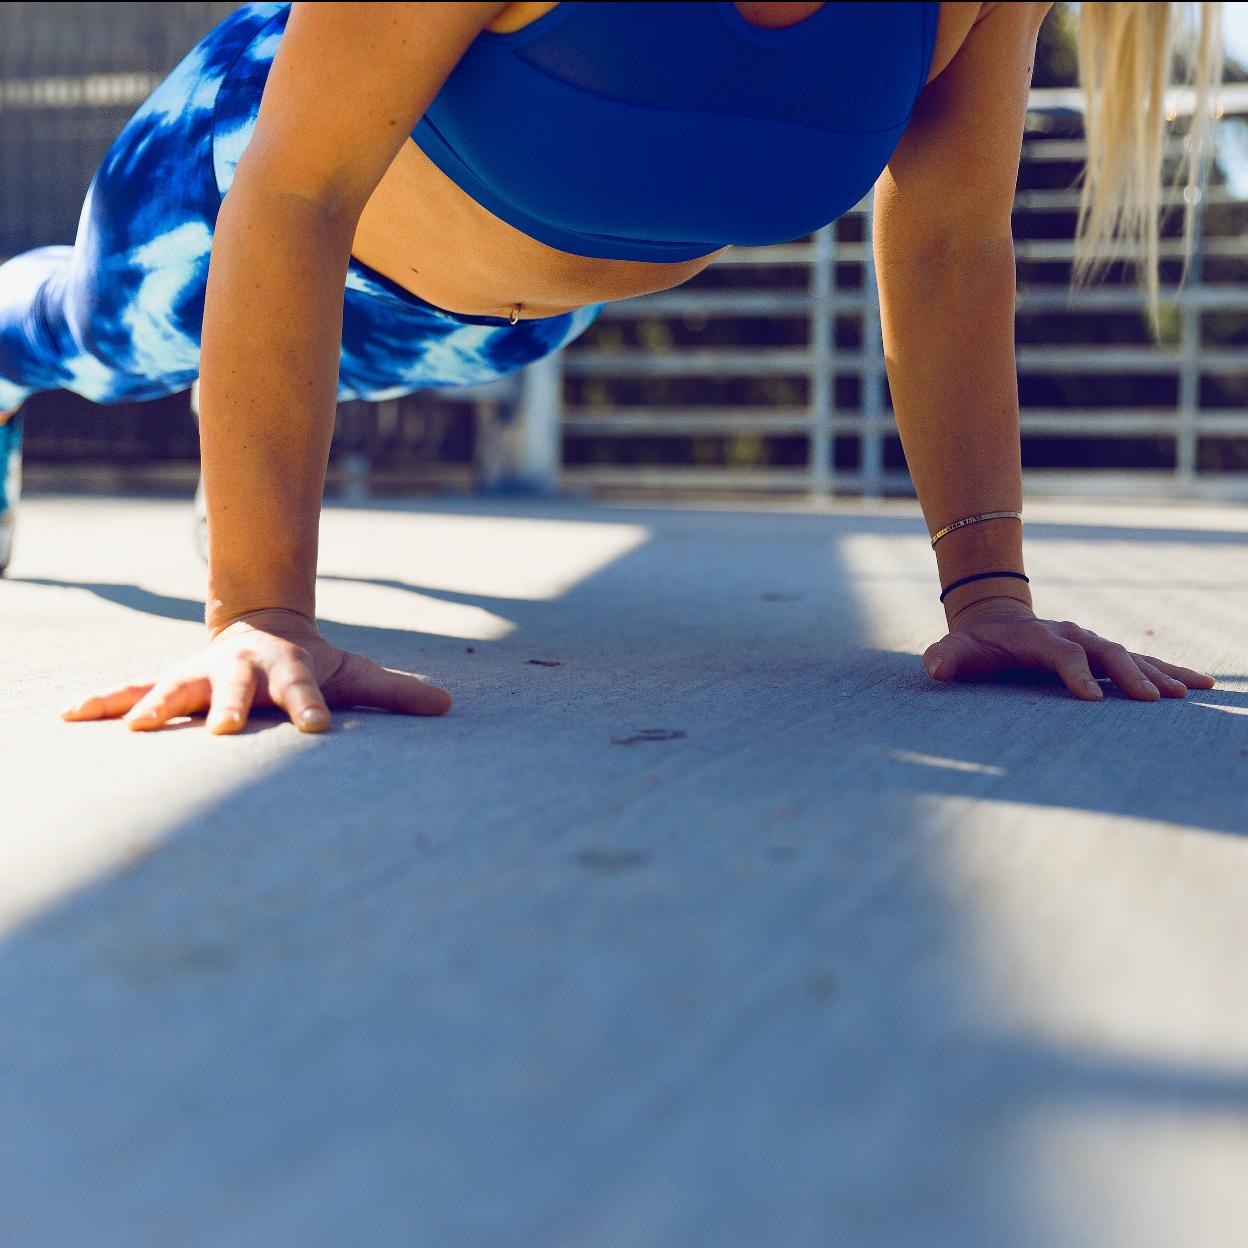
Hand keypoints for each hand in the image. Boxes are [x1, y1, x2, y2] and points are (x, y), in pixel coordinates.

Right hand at [61, 607, 451, 732]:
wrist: (262, 625)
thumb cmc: (310, 663)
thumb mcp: (353, 673)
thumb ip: (395, 693)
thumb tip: (448, 707)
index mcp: (288, 671)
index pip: (305, 692)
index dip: (310, 707)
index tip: (315, 730)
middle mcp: (240, 671)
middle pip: (235, 689)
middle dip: (227, 706)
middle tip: (221, 730)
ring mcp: (200, 675)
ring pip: (174, 688)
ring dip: (154, 707)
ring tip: (135, 729)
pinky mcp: (169, 682)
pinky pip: (129, 690)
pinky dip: (101, 702)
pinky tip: (66, 717)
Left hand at [922, 596, 1216, 700]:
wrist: (994, 622)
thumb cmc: (974, 645)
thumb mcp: (954, 651)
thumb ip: (945, 658)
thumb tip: (935, 668)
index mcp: (1038, 637)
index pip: (1062, 653)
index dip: (1076, 673)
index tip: (1093, 699)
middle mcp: (1071, 636)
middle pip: (1106, 651)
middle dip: (1130, 675)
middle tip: (1155, 699)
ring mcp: (1091, 643)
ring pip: (1132, 655)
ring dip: (1160, 672)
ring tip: (1191, 691)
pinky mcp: (1103, 655)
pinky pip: (1142, 660)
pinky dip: (1170, 670)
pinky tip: (1201, 684)